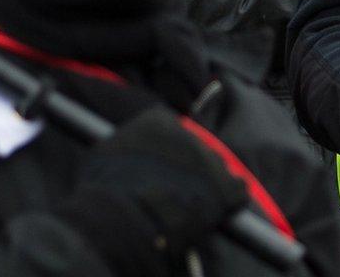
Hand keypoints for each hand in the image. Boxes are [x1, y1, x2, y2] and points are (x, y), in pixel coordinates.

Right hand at [74, 108, 246, 263]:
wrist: (117, 217)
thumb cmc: (103, 190)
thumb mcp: (104, 156)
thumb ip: (125, 148)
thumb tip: (129, 156)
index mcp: (157, 121)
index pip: (175, 134)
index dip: (172, 157)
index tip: (164, 173)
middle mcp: (188, 135)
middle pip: (198, 151)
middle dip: (192, 171)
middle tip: (177, 192)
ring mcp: (208, 160)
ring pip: (217, 170)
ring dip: (207, 188)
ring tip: (188, 207)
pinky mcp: (223, 187)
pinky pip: (236, 191)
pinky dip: (227, 202)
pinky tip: (213, 212)